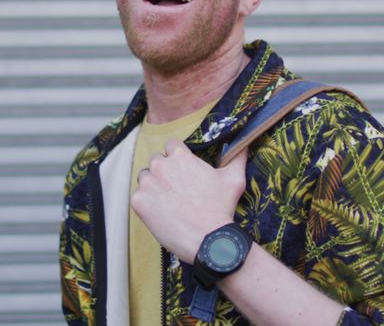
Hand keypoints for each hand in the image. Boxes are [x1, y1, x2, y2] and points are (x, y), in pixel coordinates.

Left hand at [131, 139, 248, 262]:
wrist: (208, 239)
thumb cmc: (222, 208)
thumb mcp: (234, 179)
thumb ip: (237, 157)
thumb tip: (245, 144)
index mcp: (180, 155)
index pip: (171, 146)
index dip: (177, 158)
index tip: (183, 172)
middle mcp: (160, 165)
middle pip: (156, 161)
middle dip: (164, 172)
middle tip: (177, 190)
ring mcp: (147, 184)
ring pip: (145, 179)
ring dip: (153, 187)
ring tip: (169, 203)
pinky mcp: (138, 202)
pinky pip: (138, 198)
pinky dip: (147, 205)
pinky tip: (162, 215)